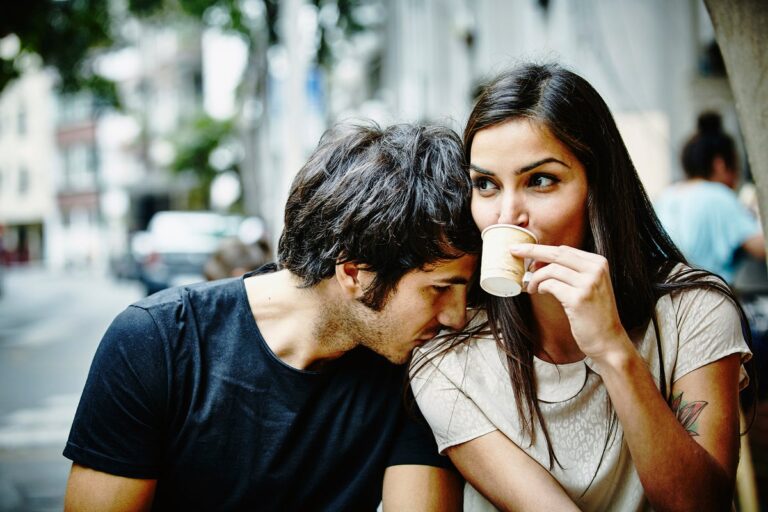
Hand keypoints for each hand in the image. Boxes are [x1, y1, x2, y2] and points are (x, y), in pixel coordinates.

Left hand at [510, 243, 629, 360]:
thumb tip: (539, 260)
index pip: (564, 249)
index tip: (525, 250)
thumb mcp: (589, 285)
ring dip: (535, 277)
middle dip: (531, 250)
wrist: (608, 340)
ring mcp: (588, 283)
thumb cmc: (593, 314)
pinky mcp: (578, 299)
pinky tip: (539, 292)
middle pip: (557, 253)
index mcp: (598, 262)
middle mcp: (595, 269)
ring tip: (531, 287)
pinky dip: (540, 287)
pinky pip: (550, 285)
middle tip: (514, 250)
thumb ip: (572, 271)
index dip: (542, 250)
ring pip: (551, 270)